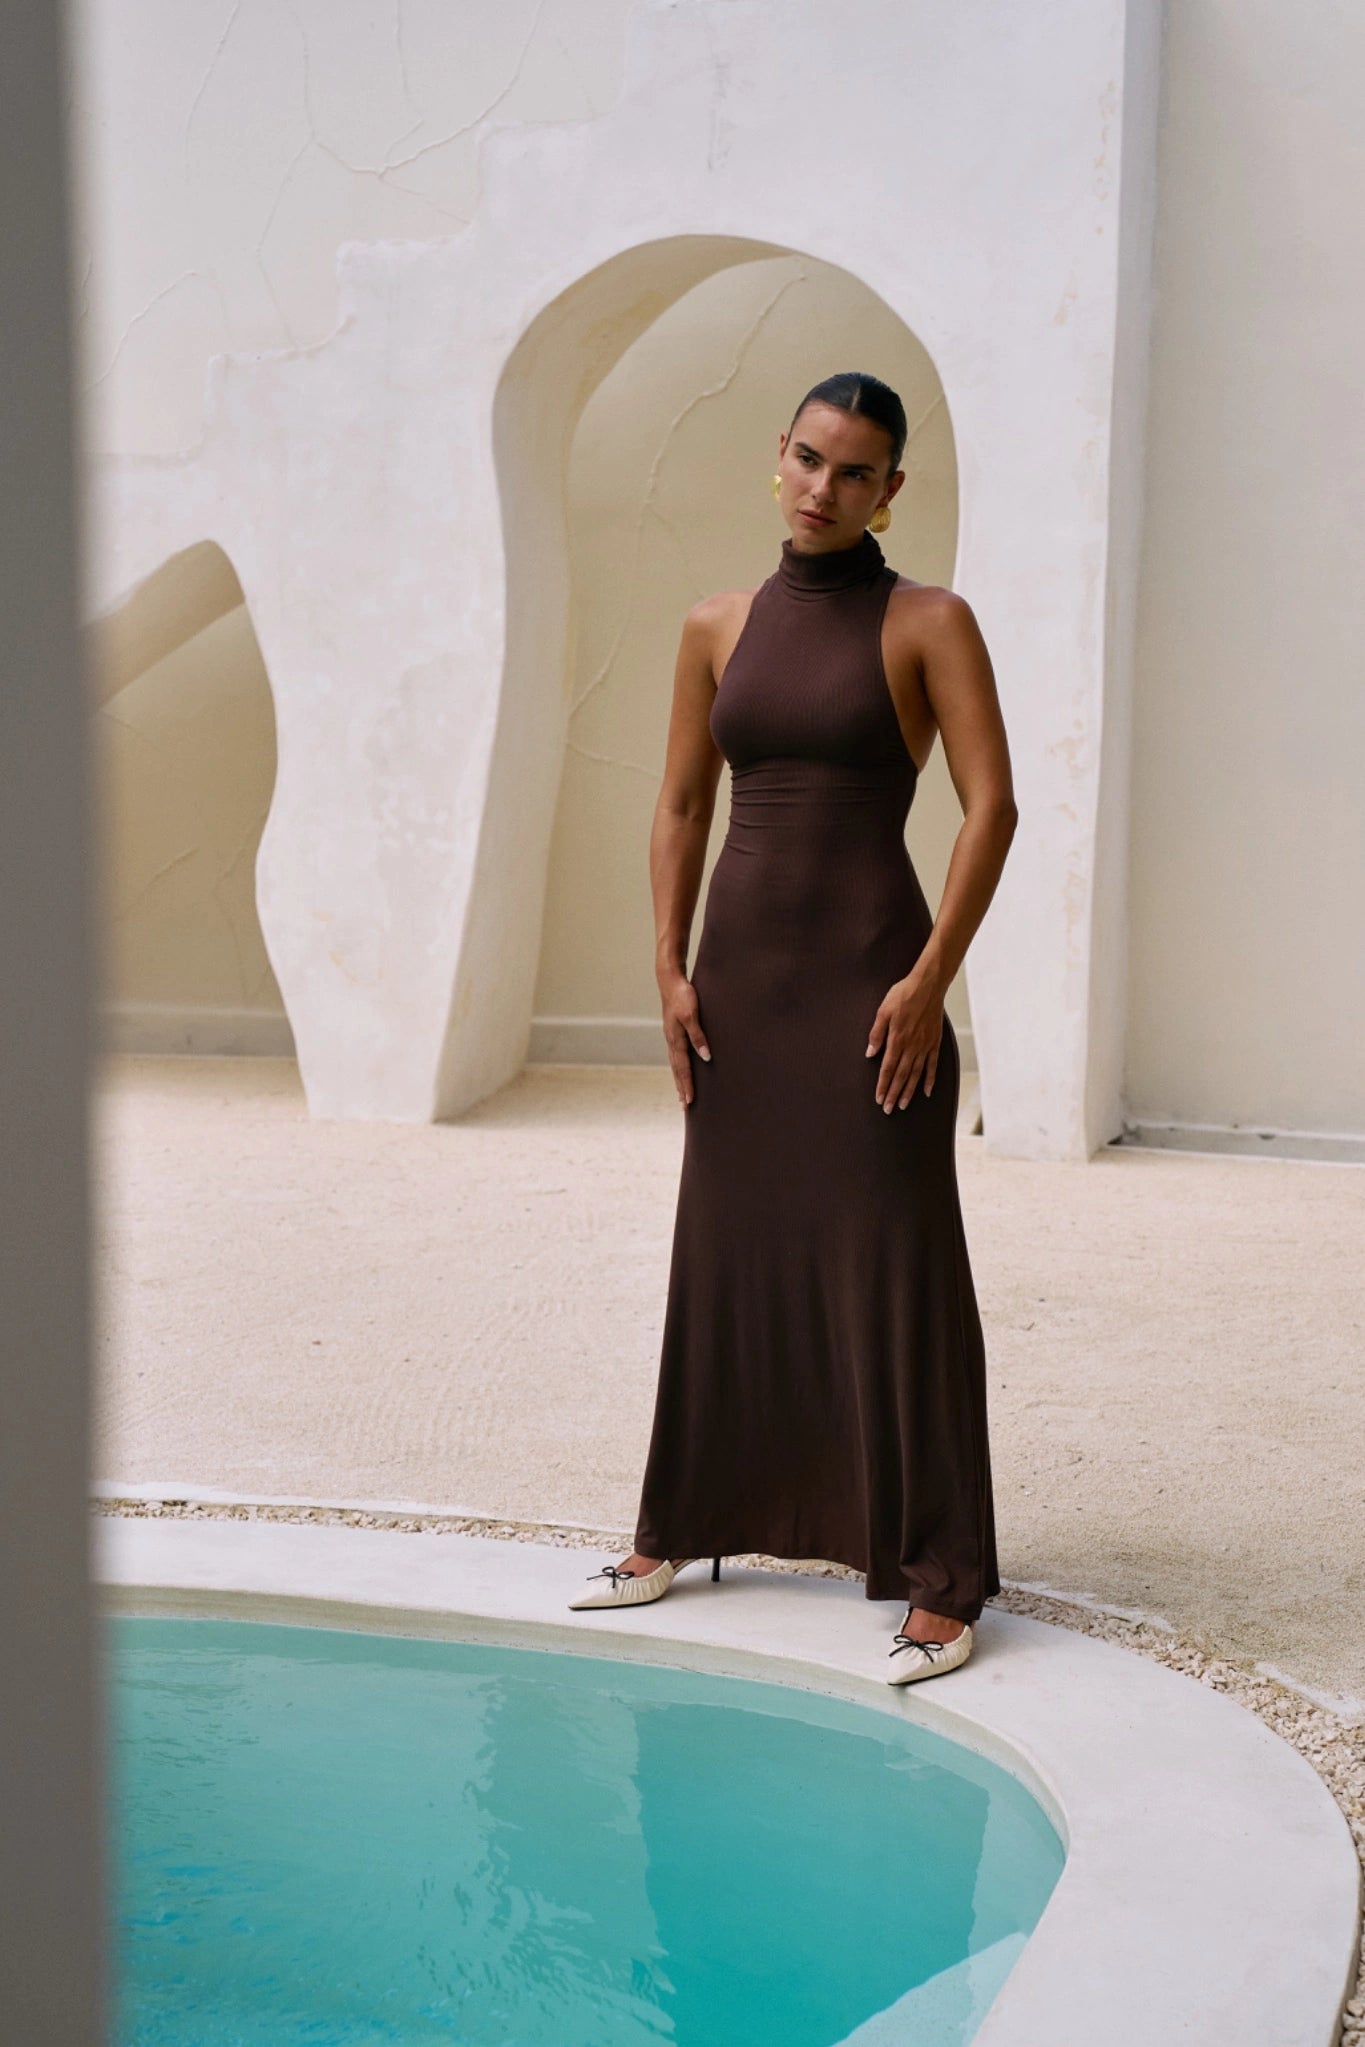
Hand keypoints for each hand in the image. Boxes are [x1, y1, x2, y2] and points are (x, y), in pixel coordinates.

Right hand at [658, 971, 711, 1105]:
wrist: (669, 979)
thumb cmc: (682, 995)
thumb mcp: (692, 1015)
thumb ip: (698, 1036)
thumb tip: (705, 1057)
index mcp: (675, 1039)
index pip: (683, 1068)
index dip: (687, 1085)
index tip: (690, 1102)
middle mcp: (671, 1040)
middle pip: (677, 1070)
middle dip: (681, 1088)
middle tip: (685, 1106)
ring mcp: (671, 1036)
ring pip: (675, 1064)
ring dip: (679, 1079)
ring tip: (682, 1093)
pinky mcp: (674, 1030)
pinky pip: (676, 1054)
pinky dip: (678, 1066)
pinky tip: (681, 1068)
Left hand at [866, 968, 944, 1110]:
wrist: (928, 985)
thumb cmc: (903, 995)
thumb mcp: (883, 1010)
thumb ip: (876, 1033)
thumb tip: (870, 1053)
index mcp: (897, 1039)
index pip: (887, 1069)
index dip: (883, 1085)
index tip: (879, 1098)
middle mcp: (911, 1046)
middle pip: (901, 1076)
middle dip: (894, 1094)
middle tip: (889, 1109)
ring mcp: (924, 1046)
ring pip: (916, 1074)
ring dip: (909, 1091)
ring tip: (904, 1105)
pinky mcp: (934, 1042)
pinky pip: (932, 1065)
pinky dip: (930, 1079)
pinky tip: (927, 1091)